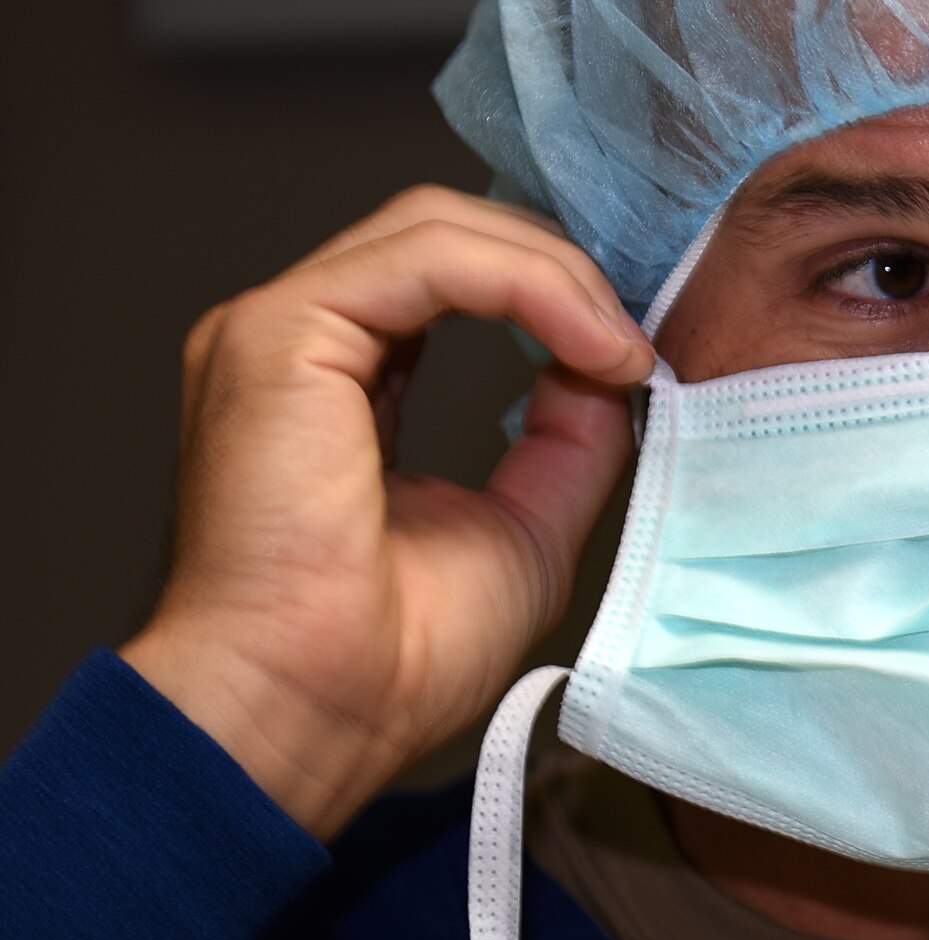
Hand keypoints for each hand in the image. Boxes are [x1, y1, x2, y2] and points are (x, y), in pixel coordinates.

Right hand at [121, 187, 655, 838]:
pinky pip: (428, 258)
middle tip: (639, 343)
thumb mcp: (526, 527)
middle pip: (446, 233)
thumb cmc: (395, 656)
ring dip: (557, 277)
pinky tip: (591, 346)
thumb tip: (612, 367)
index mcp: (338, 383)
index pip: (450, 279)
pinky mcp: (280, 332)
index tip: (633, 353)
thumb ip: (567, 441)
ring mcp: (278, 329)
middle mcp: (300, 343)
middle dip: (563, 272)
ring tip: (623, 351)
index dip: (553, 294)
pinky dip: (527, 285)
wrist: (320, 712)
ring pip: (438, 228)